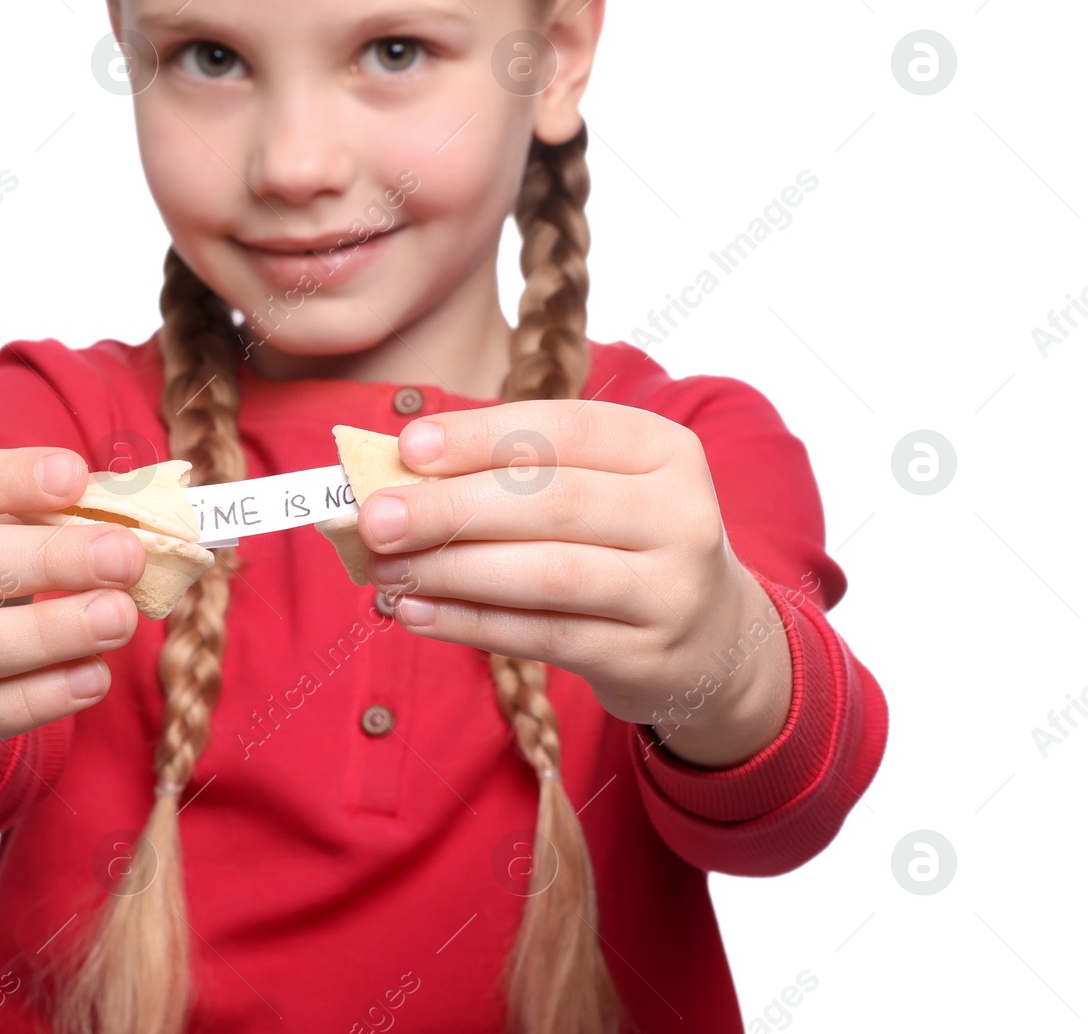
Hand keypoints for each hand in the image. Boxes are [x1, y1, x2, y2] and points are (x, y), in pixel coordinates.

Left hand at [358, 401, 793, 767]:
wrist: (711, 638)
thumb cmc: (621, 539)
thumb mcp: (596, 487)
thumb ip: (513, 471)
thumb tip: (397, 471)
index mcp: (664, 449)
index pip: (566, 430)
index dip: (483, 436)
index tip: (409, 446)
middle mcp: (681, 515)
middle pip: (554, 503)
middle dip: (452, 508)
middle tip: (376, 517)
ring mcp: (671, 592)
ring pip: (548, 575)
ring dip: (454, 571)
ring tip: (386, 570)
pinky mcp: (645, 657)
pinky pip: (543, 637)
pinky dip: (470, 623)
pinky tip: (416, 613)